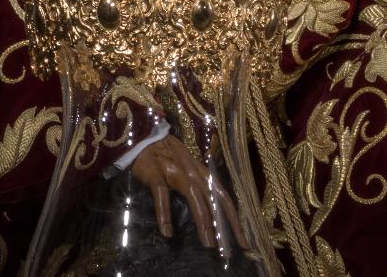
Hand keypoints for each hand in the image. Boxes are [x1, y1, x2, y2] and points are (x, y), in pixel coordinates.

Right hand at [130, 133, 246, 249]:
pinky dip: (164, 213)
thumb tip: (211, 210)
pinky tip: (166, 231)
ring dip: (203, 222)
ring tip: (208, 244)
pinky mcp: (156, 173)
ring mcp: (176, 172)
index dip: (234, 218)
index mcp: (203, 173)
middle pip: (215, 200)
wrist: (144, 137)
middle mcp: (194, 173)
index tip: (242, 240)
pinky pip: (162, 195)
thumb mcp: (188, 169)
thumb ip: (199, 185)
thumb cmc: (167, 155)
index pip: (224, 196)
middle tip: (229, 250)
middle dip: (224, 225)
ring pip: (195, 198)